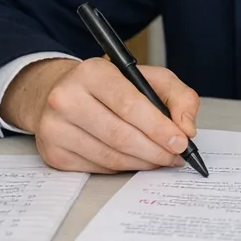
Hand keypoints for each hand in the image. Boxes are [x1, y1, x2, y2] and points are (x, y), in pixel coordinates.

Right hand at [0, 56, 199, 173]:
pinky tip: (136, 160)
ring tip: (161, 159)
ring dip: (143, 163)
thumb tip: (187, 129)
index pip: (129, 105)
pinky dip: (123, 168)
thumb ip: (178, 96)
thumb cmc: (110, 86)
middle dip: (156, 150)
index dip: (158, 127)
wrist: (60, 93)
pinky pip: (98, 168)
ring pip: (110, 157)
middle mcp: (66, 99)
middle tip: (176, 156)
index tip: (181, 141)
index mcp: (91, 73)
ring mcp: (55, 128)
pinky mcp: (53, 153)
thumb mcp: (148, 77)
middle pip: (120, 135)